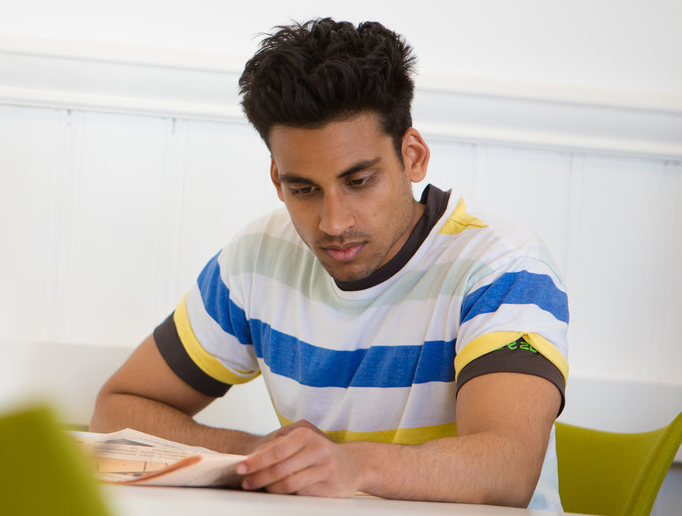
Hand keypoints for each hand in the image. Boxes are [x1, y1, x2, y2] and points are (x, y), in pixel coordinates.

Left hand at [236, 420, 362, 496]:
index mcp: (305, 435)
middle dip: (259, 477)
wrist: (354, 464)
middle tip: (246, 483)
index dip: (257, 461)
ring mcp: (325, 467)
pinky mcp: (330, 485)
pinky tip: (280, 492)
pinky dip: (288, 494)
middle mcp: (316, 449)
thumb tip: (252, 458)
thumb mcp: (301, 442)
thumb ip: (278, 447)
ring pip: (290, 483)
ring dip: (271, 488)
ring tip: (261, 488)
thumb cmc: (320, 452)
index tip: (241, 468)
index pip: (276, 450)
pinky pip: (302, 492)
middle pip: (280, 468)